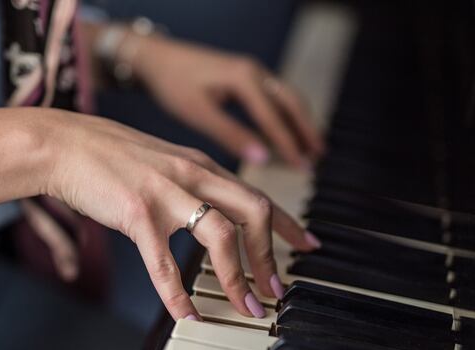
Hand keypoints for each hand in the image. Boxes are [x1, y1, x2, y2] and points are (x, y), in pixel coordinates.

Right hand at [37, 108, 320, 319]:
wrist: (61, 144)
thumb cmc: (107, 156)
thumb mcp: (160, 161)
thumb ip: (188, 182)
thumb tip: (206, 209)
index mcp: (199, 164)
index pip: (257, 194)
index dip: (288, 223)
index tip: (307, 245)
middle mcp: (191, 174)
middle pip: (253, 212)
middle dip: (271, 256)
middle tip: (277, 290)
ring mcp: (165, 192)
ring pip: (221, 236)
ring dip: (239, 277)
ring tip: (246, 307)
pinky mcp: (136, 212)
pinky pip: (165, 262)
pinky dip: (179, 294)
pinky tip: (187, 315)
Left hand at [130, 35, 323, 167]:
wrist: (155, 57)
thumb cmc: (172, 83)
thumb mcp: (199, 112)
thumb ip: (231, 135)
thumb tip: (262, 158)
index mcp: (244, 80)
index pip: (275, 118)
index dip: (290, 145)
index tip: (303, 168)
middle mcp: (254, 72)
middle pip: (292, 104)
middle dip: (307, 131)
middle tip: (319, 157)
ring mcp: (251, 71)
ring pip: (286, 98)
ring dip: (301, 122)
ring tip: (311, 147)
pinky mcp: (245, 75)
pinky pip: (275, 96)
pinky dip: (286, 115)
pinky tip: (286, 131)